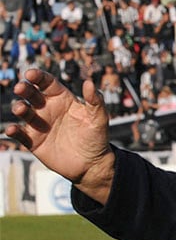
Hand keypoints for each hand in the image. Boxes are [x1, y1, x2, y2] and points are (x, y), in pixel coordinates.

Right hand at [5, 68, 114, 203]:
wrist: (92, 164)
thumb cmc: (97, 138)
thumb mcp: (99, 118)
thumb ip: (95, 100)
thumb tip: (89, 82)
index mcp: (63, 99)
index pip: (47, 83)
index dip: (38, 76)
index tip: (31, 74)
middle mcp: (48, 109)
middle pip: (31, 94)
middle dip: (24, 89)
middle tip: (20, 88)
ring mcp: (39, 124)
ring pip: (23, 111)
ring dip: (19, 108)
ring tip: (21, 109)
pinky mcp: (33, 141)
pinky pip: (20, 134)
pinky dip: (14, 131)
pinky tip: (12, 130)